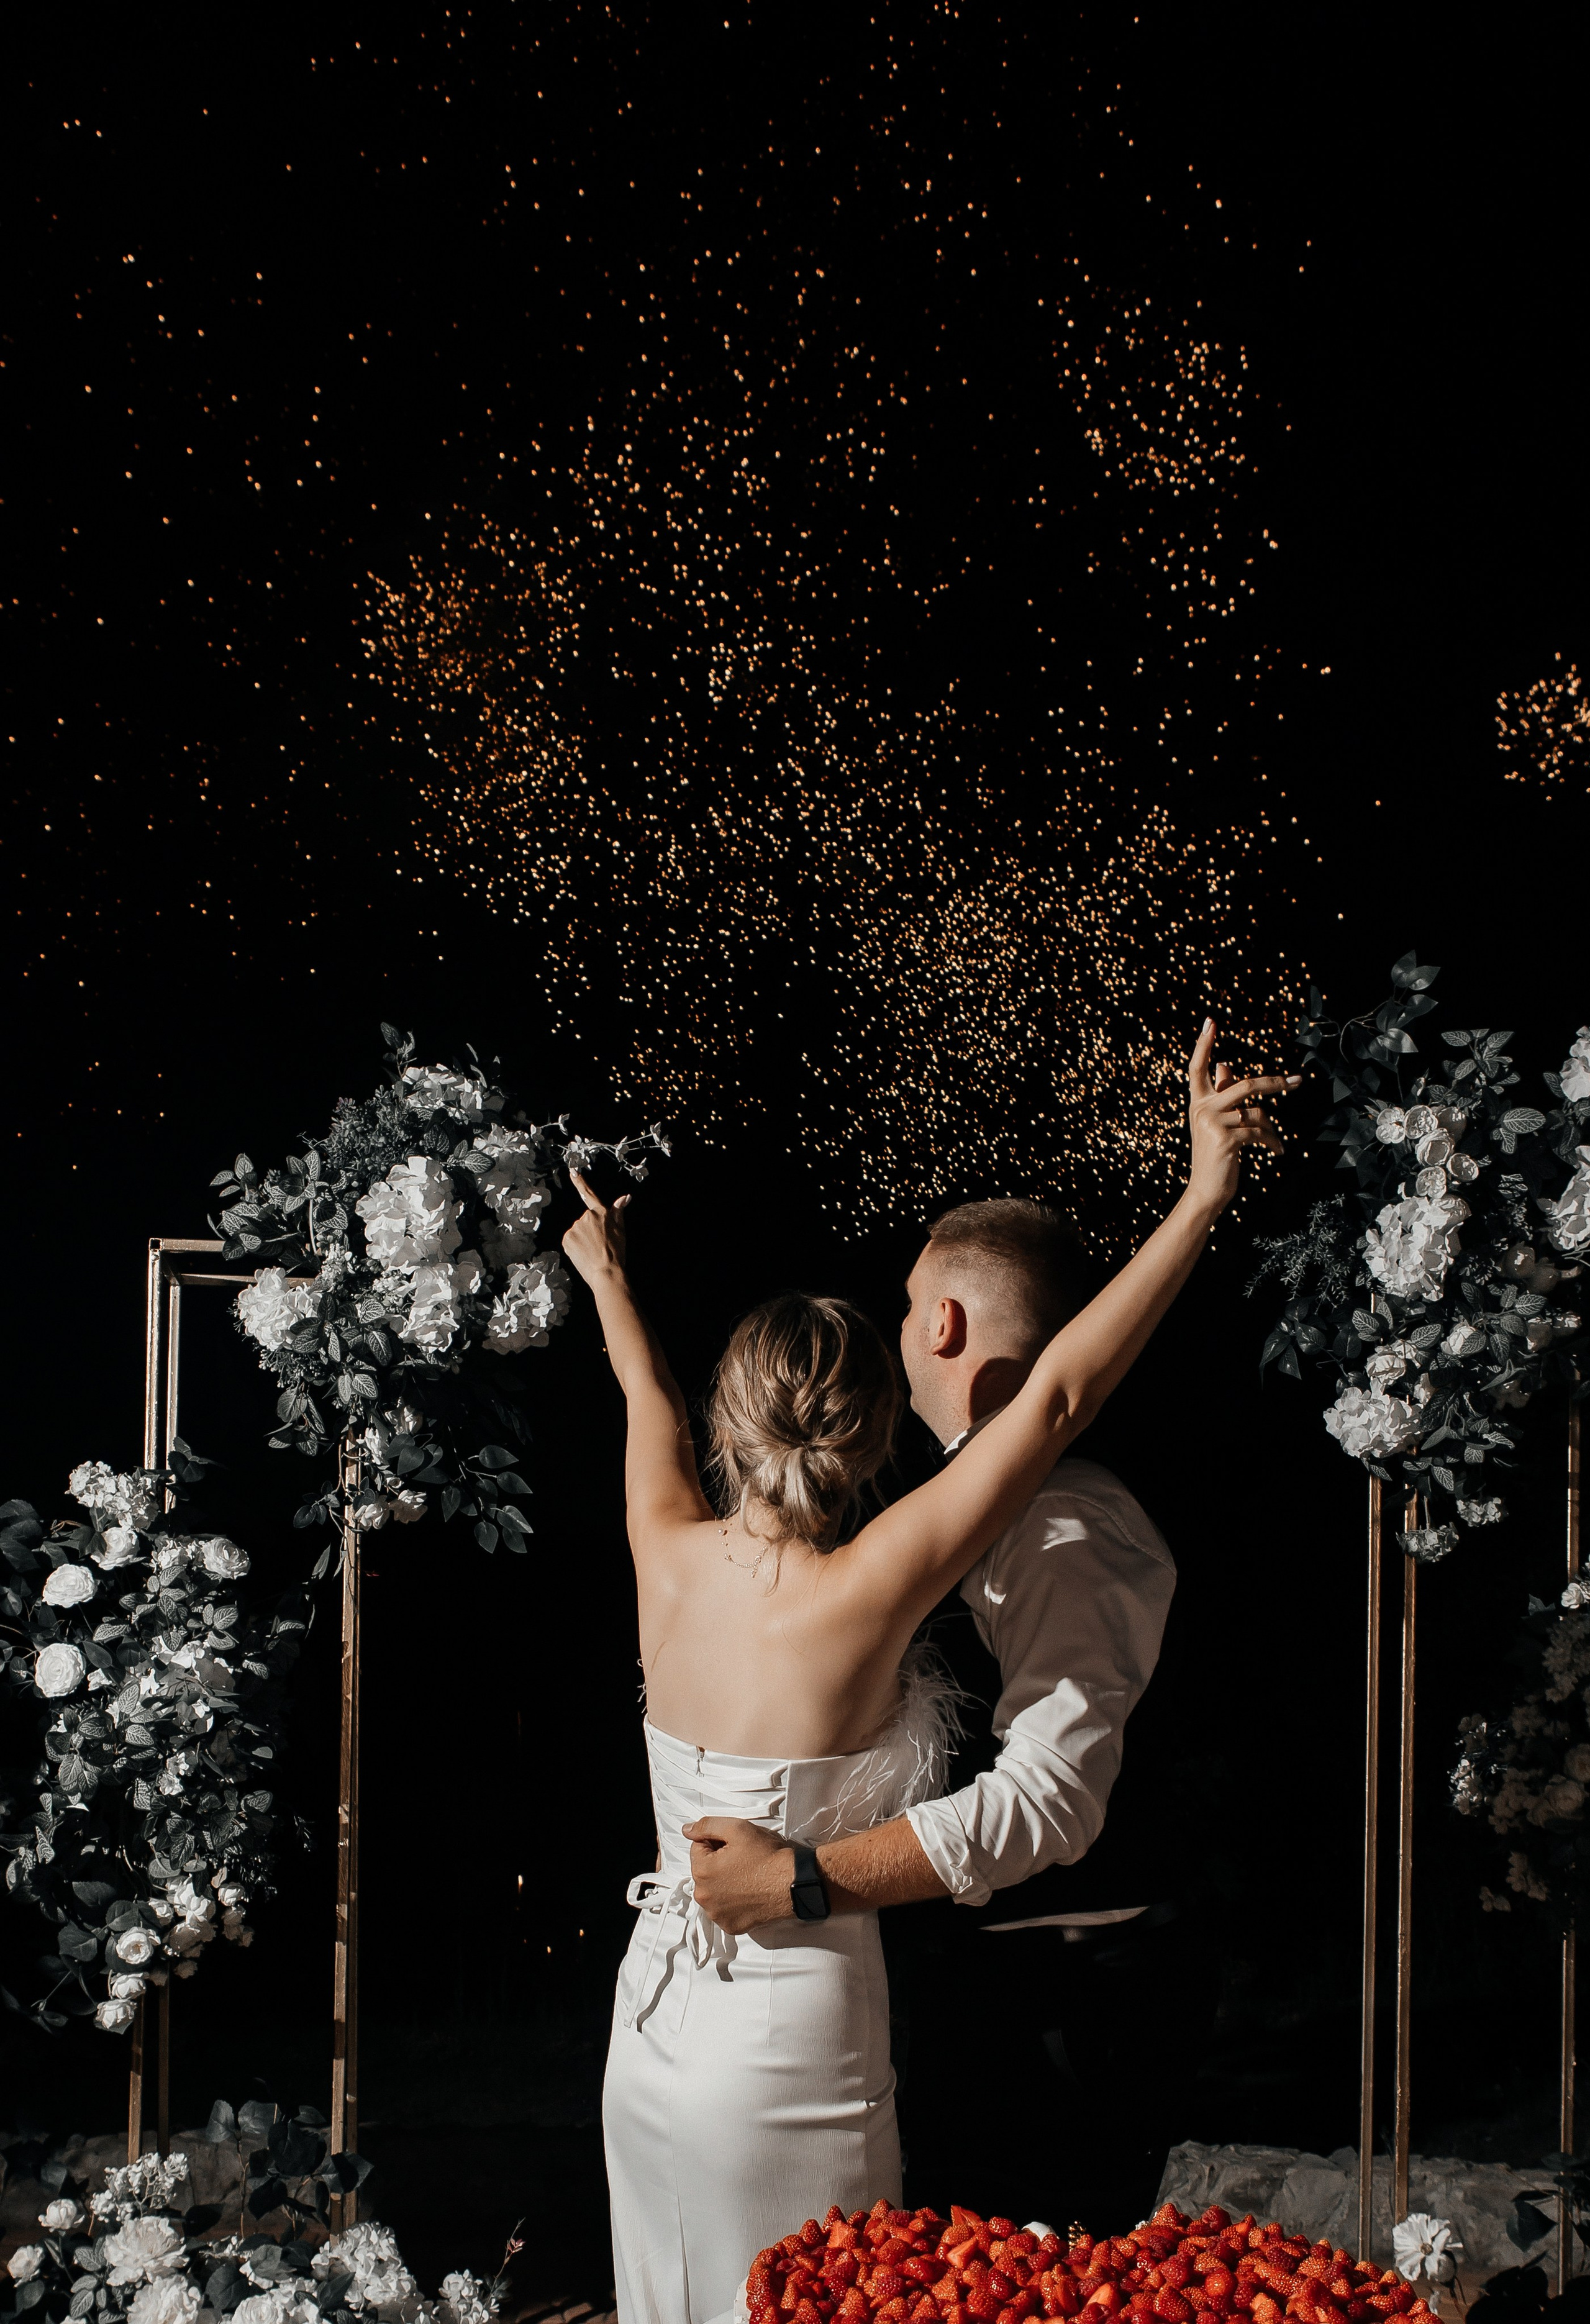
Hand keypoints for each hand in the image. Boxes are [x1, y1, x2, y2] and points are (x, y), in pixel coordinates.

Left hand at [561, 1168, 631, 1286]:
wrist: (606, 1271)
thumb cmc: (616, 1252)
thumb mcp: (621, 1229)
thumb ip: (618, 1211)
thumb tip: (626, 1196)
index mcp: (601, 1213)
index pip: (589, 1194)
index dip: (580, 1182)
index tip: (573, 1171)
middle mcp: (586, 1217)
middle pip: (585, 1221)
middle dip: (589, 1231)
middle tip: (599, 1245)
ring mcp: (575, 1228)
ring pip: (577, 1232)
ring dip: (582, 1240)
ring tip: (592, 1251)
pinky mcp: (567, 1239)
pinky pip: (570, 1241)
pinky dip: (575, 1247)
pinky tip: (584, 1254)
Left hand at [683, 1816, 795, 1934]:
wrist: (793, 1883)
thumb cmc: (768, 1857)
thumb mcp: (737, 1828)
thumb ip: (706, 1826)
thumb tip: (687, 1830)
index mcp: (702, 1871)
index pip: (698, 1848)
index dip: (717, 1843)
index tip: (734, 1846)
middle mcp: (705, 1897)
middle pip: (703, 1871)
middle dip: (718, 1863)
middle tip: (742, 1860)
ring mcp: (717, 1914)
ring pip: (713, 1890)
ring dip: (723, 1883)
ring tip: (746, 1877)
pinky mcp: (730, 1926)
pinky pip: (724, 1909)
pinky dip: (732, 1902)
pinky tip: (748, 1893)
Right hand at [1186, 1017, 1298, 1217]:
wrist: (1207, 1189)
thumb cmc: (1215, 1154)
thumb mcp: (1217, 1122)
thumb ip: (1222, 1093)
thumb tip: (1225, 1065)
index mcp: (1198, 1101)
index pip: (1198, 1067)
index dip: (1203, 1044)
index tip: (1210, 1021)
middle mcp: (1202, 1108)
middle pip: (1244, 1084)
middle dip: (1274, 1083)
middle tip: (1298, 1081)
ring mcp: (1213, 1122)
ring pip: (1257, 1112)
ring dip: (1271, 1129)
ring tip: (1275, 1142)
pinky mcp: (1226, 1138)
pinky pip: (1259, 1131)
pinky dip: (1272, 1141)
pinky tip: (1276, 1151)